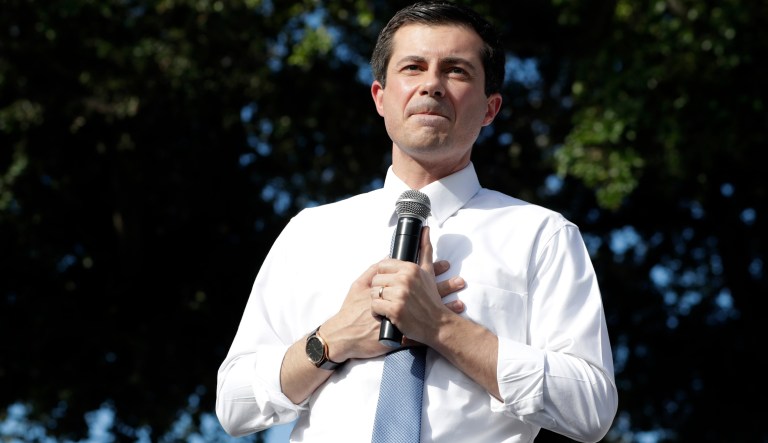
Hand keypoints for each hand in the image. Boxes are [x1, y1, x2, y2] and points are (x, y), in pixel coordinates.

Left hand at [371, 226, 464, 345]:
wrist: (437, 324)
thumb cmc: (431, 299)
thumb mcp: (429, 271)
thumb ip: (425, 250)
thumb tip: (425, 229)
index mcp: (410, 268)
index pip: (383, 266)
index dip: (384, 277)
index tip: (391, 286)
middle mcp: (405, 279)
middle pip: (376, 280)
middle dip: (381, 290)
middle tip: (390, 298)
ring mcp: (400, 294)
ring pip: (374, 293)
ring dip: (379, 302)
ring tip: (388, 307)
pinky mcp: (395, 309)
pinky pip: (375, 306)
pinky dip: (378, 312)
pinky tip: (386, 315)